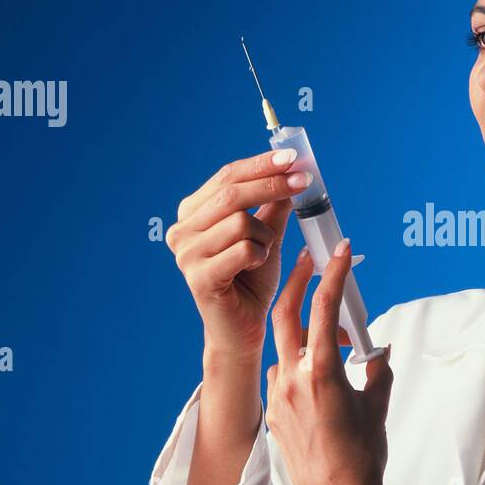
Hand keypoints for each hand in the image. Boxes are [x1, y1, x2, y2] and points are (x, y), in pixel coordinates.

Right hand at [165, 148, 312, 359]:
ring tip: (264, 253)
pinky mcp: (199, 277)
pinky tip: (256, 268)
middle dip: (272, 184)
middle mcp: (181, 230)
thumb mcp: (266, 234)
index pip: (227, 176)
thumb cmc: (252, 280)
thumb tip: (291, 170)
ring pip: (240, 222)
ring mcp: (185, 254)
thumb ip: (273, 204)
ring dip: (266, 236)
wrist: (244, 327)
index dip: (261, 164)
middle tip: (304, 182)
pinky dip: (260, 256)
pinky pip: (244, 250)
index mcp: (192, 213)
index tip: (292, 157)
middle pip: (231, 194)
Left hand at [265, 239, 401, 484]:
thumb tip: (377, 351)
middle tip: (310, 260)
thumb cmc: (364, 458)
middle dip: (297, 282)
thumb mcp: (377, 405)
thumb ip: (377, 369)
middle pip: (285, 314)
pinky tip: (324, 385)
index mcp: (320, 373)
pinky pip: (284, 378)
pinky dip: (302, 370)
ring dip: (307, 337)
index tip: (340, 252)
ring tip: (339, 345)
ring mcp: (277, 397)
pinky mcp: (272, 415)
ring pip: (287, 349)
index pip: (323, 309)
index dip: (333, 275)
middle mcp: (292, 380)